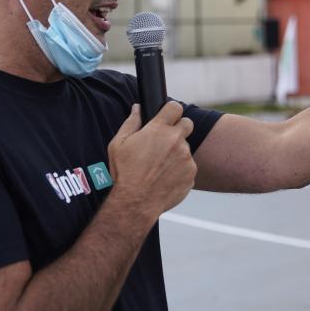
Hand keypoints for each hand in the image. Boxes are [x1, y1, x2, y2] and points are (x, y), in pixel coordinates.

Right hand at [106, 102, 195, 217]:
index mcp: (158, 130)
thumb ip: (131, 122)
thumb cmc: (124, 173)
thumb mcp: (118, 144)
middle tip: (165, 141)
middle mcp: (176, 141)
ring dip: (177, 153)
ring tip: (160, 166)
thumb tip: (137, 108)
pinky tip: (165, 178)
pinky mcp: (191, 174)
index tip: (167, 117)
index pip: (175, 107)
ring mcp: (186, 158)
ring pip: (186, 148)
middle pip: (187, 124)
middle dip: (179, 129)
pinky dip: (180, 170)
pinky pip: (189, 167)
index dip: (171, 111)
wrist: (136, 203)